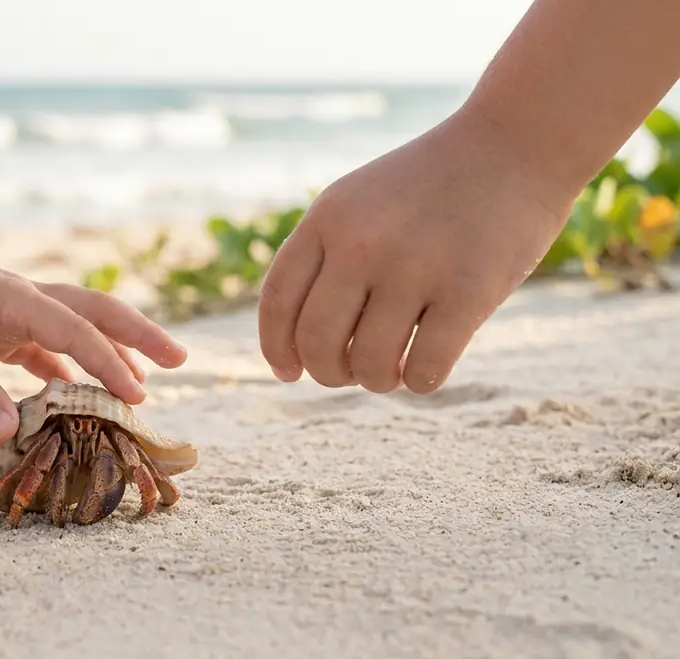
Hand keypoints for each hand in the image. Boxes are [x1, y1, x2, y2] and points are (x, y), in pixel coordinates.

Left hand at [0, 244, 187, 444]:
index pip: (77, 331)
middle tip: (178, 358)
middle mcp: (22, 298)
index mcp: (16, 297)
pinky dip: (63, 368)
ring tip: (137, 384)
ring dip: (105, 352)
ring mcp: (8, 310)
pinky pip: (40, 347)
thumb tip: (14, 434)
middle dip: (138, 335)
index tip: (138, 396)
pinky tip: (70, 394)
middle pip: (95, 312)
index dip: (109, 364)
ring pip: (72, 328)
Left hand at [258, 109, 575, 393]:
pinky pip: (425, 370)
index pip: (278, 300)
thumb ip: (323, 259)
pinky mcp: (469, 291)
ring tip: (391, 370)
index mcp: (328, 218)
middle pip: (317, 342)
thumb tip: (294, 352)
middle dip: (328, 373)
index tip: (289, 372)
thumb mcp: (358, 202)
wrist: (514, 144)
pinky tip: (425, 368)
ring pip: (369, 365)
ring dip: (376, 381)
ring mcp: (415, 266)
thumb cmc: (429, 187)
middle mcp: (363, 242)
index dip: (276, 347)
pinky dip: (419, 382)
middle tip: (348, 372)